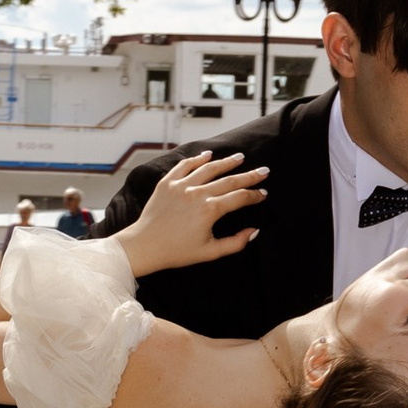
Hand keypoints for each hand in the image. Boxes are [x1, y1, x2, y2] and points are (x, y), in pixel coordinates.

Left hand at [123, 148, 266, 274]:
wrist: (144, 246)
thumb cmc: (177, 252)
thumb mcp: (210, 253)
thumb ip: (235, 243)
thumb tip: (255, 231)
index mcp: (209, 210)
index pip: (239, 198)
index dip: (254, 195)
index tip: (263, 194)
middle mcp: (197, 193)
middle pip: (229, 180)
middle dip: (249, 175)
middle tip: (264, 170)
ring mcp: (181, 186)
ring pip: (209, 168)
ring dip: (226, 162)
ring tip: (239, 157)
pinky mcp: (167, 183)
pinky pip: (185, 166)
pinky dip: (197, 159)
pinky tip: (208, 155)